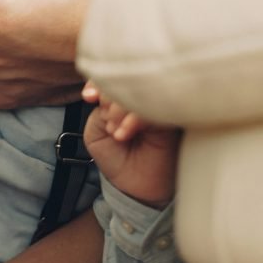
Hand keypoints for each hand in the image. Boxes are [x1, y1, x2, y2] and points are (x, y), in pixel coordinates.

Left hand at [82, 82, 180, 207]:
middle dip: (109, 98)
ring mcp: (161, 106)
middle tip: (109, 124)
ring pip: (140, 90)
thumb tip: (106, 90)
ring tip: (117, 133)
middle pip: (127, 78)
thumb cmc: (117, 158)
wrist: (136, 187)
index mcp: (128, 96)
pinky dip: (133, 119)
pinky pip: (154, 107)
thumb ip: (100, 106)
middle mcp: (146, 97)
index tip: (88, 97)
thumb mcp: (97, 130)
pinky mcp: (173, 120)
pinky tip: (123, 134)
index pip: (115, 74)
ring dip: (120, 110)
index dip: (99, 81)